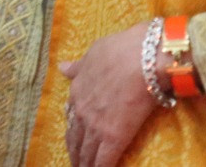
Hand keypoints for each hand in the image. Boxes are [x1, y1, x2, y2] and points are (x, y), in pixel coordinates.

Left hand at [61, 21, 157, 166]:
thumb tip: (63, 67)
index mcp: (77, 90)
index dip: (73, 131)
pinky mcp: (113, 137)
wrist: (142, 58)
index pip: (71, 117)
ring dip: (84, 164)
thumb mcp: (93, 53)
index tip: (74, 141)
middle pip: (75, 138)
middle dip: (75, 153)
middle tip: (76, 165)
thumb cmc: (120, 50)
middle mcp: (82, 110)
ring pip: (86, 151)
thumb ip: (79, 66)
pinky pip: (103, 160)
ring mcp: (96, 125)